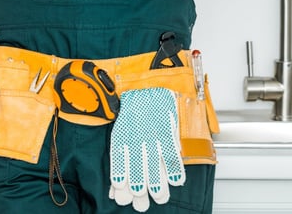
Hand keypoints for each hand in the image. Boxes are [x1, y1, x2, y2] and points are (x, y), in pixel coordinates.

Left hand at [109, 88, 185, 211]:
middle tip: (142, 203)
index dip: (122, 186)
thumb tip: (115, 188)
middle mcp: (136, 139)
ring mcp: (152, 136)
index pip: (120, 167)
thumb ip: (119, 161)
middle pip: (137, 173)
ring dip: (157, 186)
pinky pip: (172, 154)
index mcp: (122, 139)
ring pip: (155, 167)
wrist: (147, 88)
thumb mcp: (121, 134)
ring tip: (159, 196)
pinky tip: (176, 181)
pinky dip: (175, 170)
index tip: (123, 197)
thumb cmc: (133, 114)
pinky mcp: (166, 132)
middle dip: (140, 193)